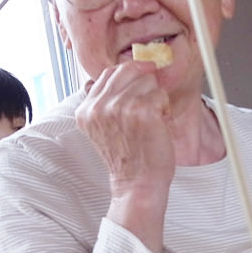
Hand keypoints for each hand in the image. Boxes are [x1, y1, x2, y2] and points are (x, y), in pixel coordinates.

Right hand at [76, 62, 175, 214]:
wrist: (137, 184)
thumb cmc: (128, 158)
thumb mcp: (105, 127)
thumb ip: (107, 101)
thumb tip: (128, 69)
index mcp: (86, 110)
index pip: (108, 73)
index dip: (130, 75)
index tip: (140, 90)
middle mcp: (98, 106)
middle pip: (129, 70)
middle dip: (144, 87)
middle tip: (146, 112)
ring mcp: (119, 107)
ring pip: (148, 81)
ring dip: (155, 100)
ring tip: (150, 122)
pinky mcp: (142, 110)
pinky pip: (161, 94)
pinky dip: (165, 109)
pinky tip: (158, 126)